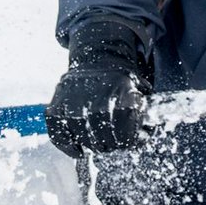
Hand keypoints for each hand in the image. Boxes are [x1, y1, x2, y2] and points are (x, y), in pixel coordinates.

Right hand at [45, 17, 152, 156]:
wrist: (95, 57)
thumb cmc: (118, 77)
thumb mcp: (139, 90)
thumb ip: (146, 111)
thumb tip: (149, 128)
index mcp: (123, 107)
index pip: (126, 141)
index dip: (130, 141)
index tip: (130, 138)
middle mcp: (99, 111)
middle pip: (107, 145)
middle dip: (113, 142)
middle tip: (113, 135)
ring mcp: (76, 113)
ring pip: (87, 144)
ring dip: (94, 143)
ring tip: (98, 133)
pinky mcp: (56, 113)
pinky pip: (62, 140)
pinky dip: (69, 146)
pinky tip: (78, 147)